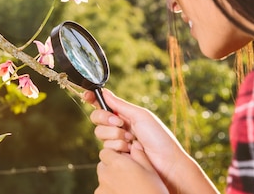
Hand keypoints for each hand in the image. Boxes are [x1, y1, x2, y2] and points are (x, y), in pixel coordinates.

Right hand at [85, 89, 218, 193]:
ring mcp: (116, 141)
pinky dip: (118, 148)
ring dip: (115, 135)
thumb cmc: (158, 137)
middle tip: (120, 123)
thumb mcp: (140, 116)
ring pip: (100, 134)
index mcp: (124, 114)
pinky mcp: (116, 155)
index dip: (93, 99)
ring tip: (131, 140)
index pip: (104, 104)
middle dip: (106, 119)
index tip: (87, 96)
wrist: (166, 162)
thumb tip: (105, 91)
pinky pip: (105, 148)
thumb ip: (120, 105)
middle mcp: (118, 126)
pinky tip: (130, 151)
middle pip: (97, 118)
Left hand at [95, 142, 168, 193]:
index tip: (123, 161)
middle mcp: (106, 175)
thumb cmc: (153, 191)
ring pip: (103, 180)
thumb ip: (139, 155)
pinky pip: (103, 192)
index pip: (105, 152)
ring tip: (127, 187)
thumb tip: (134, 145)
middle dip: (111, 167)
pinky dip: (110, 192)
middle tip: (126, 175)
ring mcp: (102, 189)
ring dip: (110, 181)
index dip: (114, 155)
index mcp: (117, 164)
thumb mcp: (150, 171)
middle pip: (102, 166)